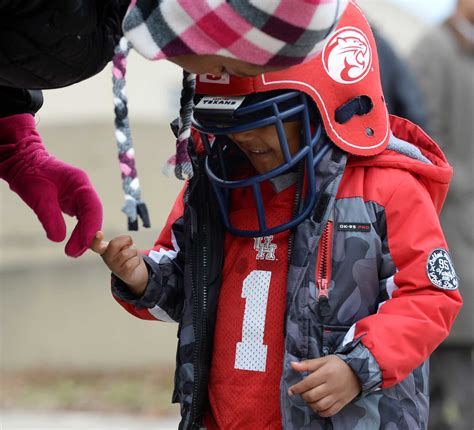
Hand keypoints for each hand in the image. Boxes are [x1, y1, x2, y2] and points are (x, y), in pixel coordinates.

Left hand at [0, 114, 102, 256]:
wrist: (24, 163)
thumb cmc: (30, 174)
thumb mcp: (37, 196)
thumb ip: (49, 216)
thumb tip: (58, 238)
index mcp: (80, 182)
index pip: (92, 207)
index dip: (91, 227)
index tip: (84, 244)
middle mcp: (84, 190)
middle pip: (93, 216)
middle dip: (87, 236)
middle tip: (74, 253)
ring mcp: (81, 197)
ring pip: (89, 220)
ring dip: (84, 237)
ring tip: (73, 252)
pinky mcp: (74, 204)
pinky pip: (82, 220)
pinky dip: (79, 233)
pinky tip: (74, 244)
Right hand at [90, 231, 147, 295]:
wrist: (133, 271)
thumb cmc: (126, 254)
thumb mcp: (121, 245)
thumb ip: (121, 241)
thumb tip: (129, 244)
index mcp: (104, 249)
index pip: (95, 245)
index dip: (96, 239)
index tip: (99, 233)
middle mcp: (107, 258)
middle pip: (114, 244)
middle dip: (126, 240)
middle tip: (129, 244)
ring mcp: (114, 267)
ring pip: (126, 253)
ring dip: (134, 251)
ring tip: (132, 255)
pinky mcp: (123, 273)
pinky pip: (133, 261)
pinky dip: (137, 259)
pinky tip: (135, 262)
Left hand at [288, 355, 360, 416]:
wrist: (358, 371)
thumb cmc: (338, 364)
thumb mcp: (323, 360)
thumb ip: (307, 364)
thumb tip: (292, 365)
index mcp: (325, 373)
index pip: (308, 383)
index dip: (297, 388)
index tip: (290, 391)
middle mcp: (331, 386)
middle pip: (312, 396)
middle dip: (303, 396)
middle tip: (302, 393)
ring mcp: (337, 396)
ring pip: (320, 405)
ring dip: (311, 404)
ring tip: (309, 400)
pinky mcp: (342, 403)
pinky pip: (330, 412)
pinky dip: (321, 412)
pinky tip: (317, 407)